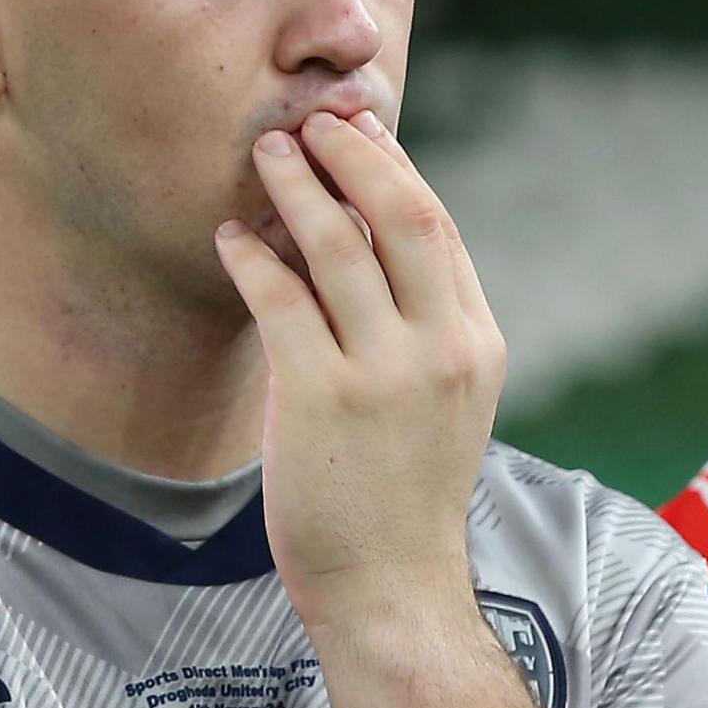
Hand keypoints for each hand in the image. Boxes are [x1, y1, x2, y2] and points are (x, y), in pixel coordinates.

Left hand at [215, 110, 508, 634]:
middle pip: (402, 214)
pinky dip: (250, 256)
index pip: (438, 229)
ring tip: (265, 155)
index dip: (394, 169)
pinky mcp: (323, 399)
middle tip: (310, 121)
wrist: (391, 586)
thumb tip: (372, 249)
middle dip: (353, 154)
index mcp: (477, 344)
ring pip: (338, 245)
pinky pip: (279, 300)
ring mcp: (385, 375)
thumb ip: (425, 331)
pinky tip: (230, 238)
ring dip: (296, 187)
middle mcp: (442, 350)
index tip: (358, 134)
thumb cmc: (403, 496)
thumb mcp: (444, 403)